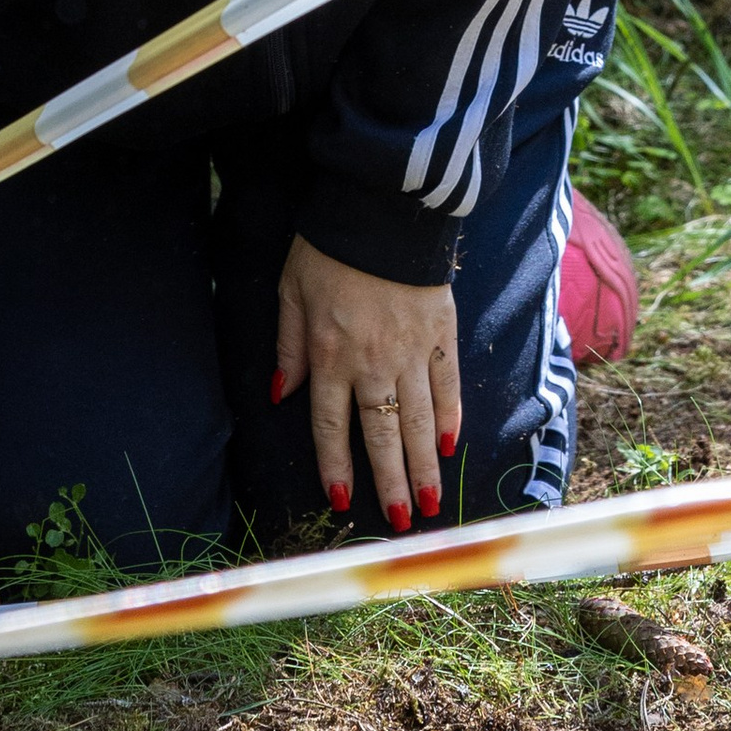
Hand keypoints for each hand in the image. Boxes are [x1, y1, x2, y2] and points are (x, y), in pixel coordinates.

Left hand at [272, 237, 460, 532]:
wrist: (384, 208)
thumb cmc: (329, 248)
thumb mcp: (291, 292)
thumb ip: (288, 347)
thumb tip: (280, 394)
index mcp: (331, 355)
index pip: (332, 427)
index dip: (337, 467)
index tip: (344, 501)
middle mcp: (373, 362)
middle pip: (382, 435)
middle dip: (391, 483)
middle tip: (403, 523)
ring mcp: (412, 350)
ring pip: (419, 420)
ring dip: (423, 465)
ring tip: (431, 502)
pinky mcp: (442, 332)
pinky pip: (448, 384)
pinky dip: (450, 417)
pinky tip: (449, 446)